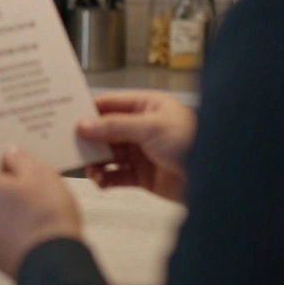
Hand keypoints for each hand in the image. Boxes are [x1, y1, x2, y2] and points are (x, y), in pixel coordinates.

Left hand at [0, 144, 81, 278]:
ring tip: (30, 201)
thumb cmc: (45, 215)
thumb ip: (20, 158)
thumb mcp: (40, 173)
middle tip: (26, 176)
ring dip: (1, 199)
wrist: (53, 264)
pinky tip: (28, 223)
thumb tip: (10, 155)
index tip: (9, 151)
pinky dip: (4, 220)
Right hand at [77, 91, 195, 202]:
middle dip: (89, 139)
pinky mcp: (143, 175)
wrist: (216, 178)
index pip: (110, 104)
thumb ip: (114, 126)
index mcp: (146, 106)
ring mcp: (142, 152)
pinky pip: (117, 175)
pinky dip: (106, 178)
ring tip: (90, 169)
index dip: (89, 111)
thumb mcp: (149, 128)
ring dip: (96, 162)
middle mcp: (142, 127)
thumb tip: (84, 124)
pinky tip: (101, 180)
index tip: (67, 118)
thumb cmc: (192, 142)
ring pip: (109, 154)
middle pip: (105, 131)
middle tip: (72, 146)